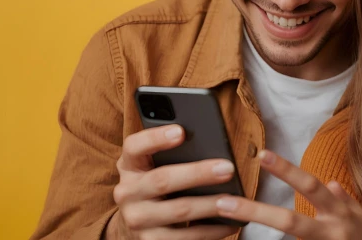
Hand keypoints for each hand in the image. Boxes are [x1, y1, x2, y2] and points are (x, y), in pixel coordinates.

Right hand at [106, 125, 238, 239]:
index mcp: (130, 165)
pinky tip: (230, 222)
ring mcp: (137, 219)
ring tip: (235, 199)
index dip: (155, 138)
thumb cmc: (157, 184)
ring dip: (210, 205)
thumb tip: (211, 142)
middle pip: (162, 180)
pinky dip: (211, 230)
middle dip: (198, 174)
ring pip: (179, 210)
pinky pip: (185, 237)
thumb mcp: (155, 165)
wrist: (139, 224)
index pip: (134, 146)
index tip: (180, 131)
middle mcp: (127, 192)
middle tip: (227, 168)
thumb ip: (173, 153)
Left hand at [214, 150, 361, 239]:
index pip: (309, 186)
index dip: (286, 170)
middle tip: (223, 202)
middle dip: (254, 212)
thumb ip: (345, 202)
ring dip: (257, 231)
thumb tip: (331, 184)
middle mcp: (330, 232)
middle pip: (289, 222)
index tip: (261, 154)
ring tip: (225, 222)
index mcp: (338, 213)